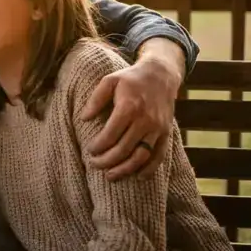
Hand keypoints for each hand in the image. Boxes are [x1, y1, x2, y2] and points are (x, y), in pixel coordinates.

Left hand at [79, 38, 185, 180]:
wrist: (161, 75)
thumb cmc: (131, 78)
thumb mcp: (109, 81)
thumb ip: (95, 99)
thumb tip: (83, 118)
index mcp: (129, 107)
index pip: (110, 135)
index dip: (98, 146)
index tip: (89, 150)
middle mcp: (145, 120)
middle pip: (124, 149)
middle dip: (106, 161)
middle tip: (94, 165)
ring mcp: (158, 128)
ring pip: (141, 156)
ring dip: (125, 169)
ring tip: (110, 176)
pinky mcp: (166, 133)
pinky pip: (159, 156)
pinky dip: (149, 169)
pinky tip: (137, 176)